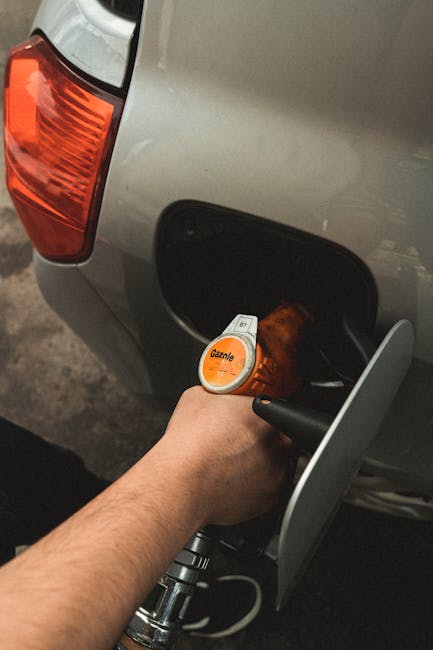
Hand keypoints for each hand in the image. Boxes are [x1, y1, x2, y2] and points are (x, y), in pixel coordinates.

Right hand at [157, 386, 294, 526]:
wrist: (181, 483)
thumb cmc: (188, 444)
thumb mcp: (197, 397)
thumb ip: (219, 395)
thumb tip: (218, 396)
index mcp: (265, 415)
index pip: (278, 409)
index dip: (264, 414)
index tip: (252, 418)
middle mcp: (277, 445)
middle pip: (282, 438)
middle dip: (266, 439)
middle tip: (243, 441)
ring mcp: (276, 474)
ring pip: (277, 466)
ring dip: (262, 463)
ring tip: (235, 464)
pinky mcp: (269, 500)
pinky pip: (268, 490)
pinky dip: (256, 487)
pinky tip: (234, 481)